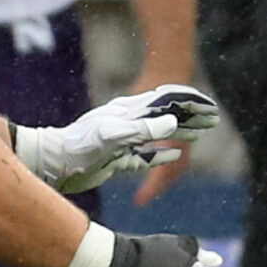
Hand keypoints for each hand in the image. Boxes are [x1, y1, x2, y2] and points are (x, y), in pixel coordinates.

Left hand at [15, 84, 218, 193]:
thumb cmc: (79, 145)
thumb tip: (173, 123)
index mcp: (130, 114)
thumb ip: (143, 128)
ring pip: (158, 135)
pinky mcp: (115, 157)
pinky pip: (144, 155)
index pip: (166, 104)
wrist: (53, 161)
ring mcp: (122, 139)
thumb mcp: (112, 134)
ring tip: (198, 134)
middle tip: (213, 119)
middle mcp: (128, 123)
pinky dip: (161, 154)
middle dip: (190, 118)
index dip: (189, 104)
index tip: (210, 106)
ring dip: (179, 133)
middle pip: (166, 119)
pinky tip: (171, 154)